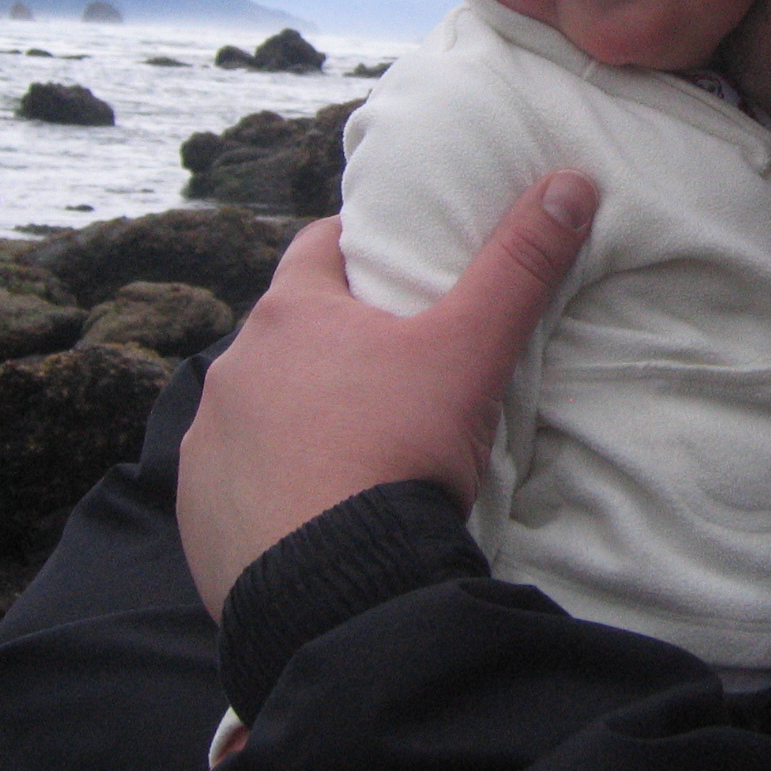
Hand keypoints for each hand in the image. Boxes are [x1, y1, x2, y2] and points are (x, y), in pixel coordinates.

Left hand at [177, 170, 598, 619]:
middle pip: (287, 332)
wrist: (337, 588)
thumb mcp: (471, 351)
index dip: (360, 249)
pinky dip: (270, 484)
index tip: (398, 268)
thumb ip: (519, 266)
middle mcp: (233, 368)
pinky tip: (315, 509)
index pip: (319, 248)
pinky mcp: (199, 513)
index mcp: (291, 315)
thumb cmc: (400, 449)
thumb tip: (571, 182)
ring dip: (294, 415)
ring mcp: (207, 443)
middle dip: (331, 342)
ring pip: (257, 407)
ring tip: (356, 447)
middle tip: (392, 368)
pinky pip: (234, 482)